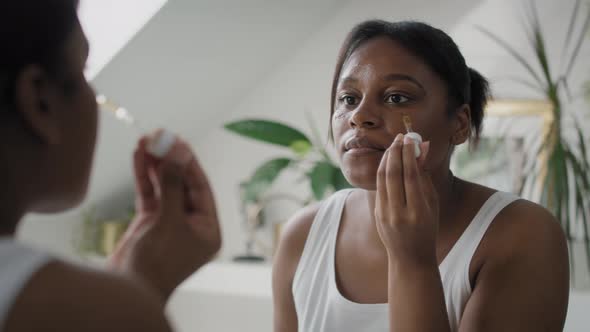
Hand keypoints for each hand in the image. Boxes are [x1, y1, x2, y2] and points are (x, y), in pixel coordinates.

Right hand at [109, 133, 221, 300]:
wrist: (128, 290)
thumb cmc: (156, 264)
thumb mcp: (169, 222)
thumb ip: (173, 186)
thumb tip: (178, 154)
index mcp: (208, 229)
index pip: (201, 188)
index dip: (189, 163)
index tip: (178, 141)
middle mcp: (192, 224)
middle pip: (182, 183)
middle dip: (170, 160)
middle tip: (159, 136)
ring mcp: (170, 222)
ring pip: (164, 186)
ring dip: (154, 164)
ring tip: (144, 141)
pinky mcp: (151, 222)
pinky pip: (149, 194)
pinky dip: (143, 177)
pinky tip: (138, 157)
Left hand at [374, 133, 437, 267]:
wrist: (410, 258)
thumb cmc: (427, 228)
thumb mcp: (432, 204)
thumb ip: (425, 176)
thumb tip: (423, 147)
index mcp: (419, 211)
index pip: (410, 176)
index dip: (409, 154)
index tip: (410, 139)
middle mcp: (400, 213)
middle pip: (394, 174)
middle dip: (396, 152)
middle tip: (400, 137)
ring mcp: (386, 214)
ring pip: (382, 179)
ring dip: (387, 158)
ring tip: (394, 145)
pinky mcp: (377, 214)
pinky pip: (379, 187)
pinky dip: (383, 171)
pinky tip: (388, 161)